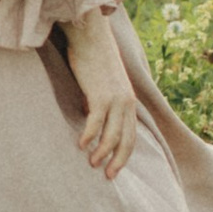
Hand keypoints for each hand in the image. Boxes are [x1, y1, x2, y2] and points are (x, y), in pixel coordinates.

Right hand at [63, 13, 137, 180]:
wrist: (90, 35)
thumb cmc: (93, 56)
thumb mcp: (102, 82)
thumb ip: (100, 99)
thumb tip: (89, 113)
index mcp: (129, 100)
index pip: (131, 135)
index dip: (124, 154)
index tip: (115, 168)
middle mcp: (126, 102)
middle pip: (126, 140)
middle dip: (118, 160)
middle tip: (108, 176)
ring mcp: (115, 99)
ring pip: (112, 135)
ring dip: (102, 152)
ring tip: (92, 164)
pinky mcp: (100, 94)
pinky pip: (96, 122)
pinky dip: (89, 136)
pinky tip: (81, 145)